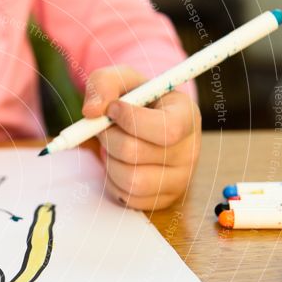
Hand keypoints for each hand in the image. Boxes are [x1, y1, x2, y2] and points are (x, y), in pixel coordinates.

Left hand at [82, 65, 200, 209]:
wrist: (142, 124)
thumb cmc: (135, 101)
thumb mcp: (122, 80)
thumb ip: (104, 84)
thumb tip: (91, 111)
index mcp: (187, 117)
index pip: (167, 129)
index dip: (131, 120)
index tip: (112, 108)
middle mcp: (189, 151)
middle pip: (136, 154)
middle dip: (108, 137)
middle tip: (103, 126)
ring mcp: (179, 180)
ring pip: (130, 180)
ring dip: (109, 160)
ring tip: (112, 145)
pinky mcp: (162, 200)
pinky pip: (126, 196)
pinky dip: (112, 180)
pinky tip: (118, 163)